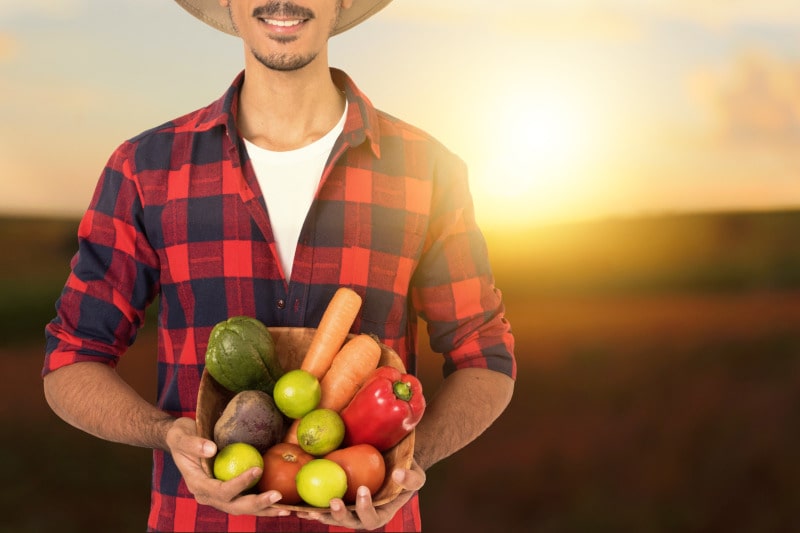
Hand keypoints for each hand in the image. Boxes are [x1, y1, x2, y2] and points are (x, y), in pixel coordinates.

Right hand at [165, 417, 289, 516]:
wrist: (182, 440)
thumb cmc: (182, 435)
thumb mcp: (181, 435)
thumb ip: (193, 443)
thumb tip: (211, 449)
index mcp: (197, 484)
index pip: (220, 491)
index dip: (238, 484)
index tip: (257, 470)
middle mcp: (208, 495)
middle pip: (234, 506)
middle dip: (257, 504)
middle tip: (278, 497)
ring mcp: (219, 496)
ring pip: (243, 508)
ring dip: (264, 509)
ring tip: (286, 509)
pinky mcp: (229, 492)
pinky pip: (247, 499)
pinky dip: (263, 503)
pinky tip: (282, 502)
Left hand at [296, 460, 425, 530]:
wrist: (392, 463)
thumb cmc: (407, 471)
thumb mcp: (417, 475)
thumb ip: (411, 478)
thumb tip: (398, 475)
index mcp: (382, 513)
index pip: (373, 518)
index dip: (366, 508)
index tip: (363, 489)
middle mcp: (363, 515)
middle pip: (350, 522)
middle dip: (340, 515)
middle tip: (333, 501)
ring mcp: (349, 509)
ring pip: (333, 517)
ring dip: (320, 514)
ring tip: (308, 509)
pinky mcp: (339, 499)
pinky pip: (324, 506)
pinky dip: (312, 505)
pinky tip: (299, 502)